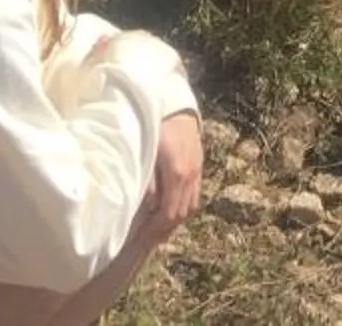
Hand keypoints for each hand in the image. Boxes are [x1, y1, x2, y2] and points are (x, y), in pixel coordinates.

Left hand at [144, 112, 203, 233]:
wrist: (174, 102)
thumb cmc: (154, 124)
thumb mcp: (147, 151)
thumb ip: (149, 180)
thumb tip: (151, 206)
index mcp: (177, 173)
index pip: (169, 213)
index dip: (156, 230)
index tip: (141, 239)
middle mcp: (191, 175)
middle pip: (181, 214)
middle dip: (164, 230)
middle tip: (147, 240)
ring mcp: (197, 170)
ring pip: (190, 206)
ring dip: (175, 220)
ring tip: (158, 229)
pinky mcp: (199, 165)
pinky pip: (195, 195)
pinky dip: (184, 207)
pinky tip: (172, 210)